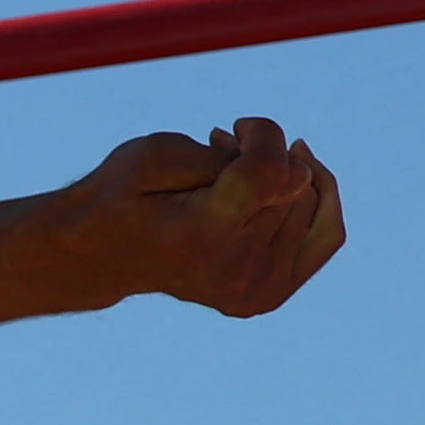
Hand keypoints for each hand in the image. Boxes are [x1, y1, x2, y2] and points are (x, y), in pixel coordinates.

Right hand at [68, 116, 346, 317]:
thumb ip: (229, 156)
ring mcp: (253, 291)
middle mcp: (235, 271)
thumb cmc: (124, 195)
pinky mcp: (266, 297)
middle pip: (293, 185)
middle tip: (224, 150)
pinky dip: (315, 203)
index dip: (261, 134)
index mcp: (203, 235)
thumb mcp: (157, 152)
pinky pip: (324, 237)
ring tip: (239, 173)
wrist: (100, 255)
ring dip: (282, 176)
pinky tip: (289, 183)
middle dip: (267, 154)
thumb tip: (298, 170)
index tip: (231, 127)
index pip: (274, 171)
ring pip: (311, 203)